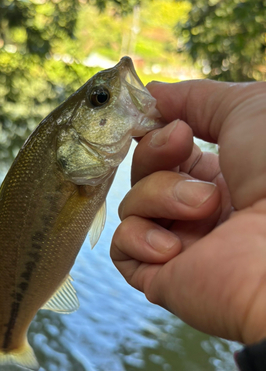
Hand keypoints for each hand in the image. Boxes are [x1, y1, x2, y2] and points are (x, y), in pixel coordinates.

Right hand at [111, 80, 265, 344]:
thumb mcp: (249, 109)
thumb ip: (198, 97)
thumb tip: (152, 93)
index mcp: (223, 178)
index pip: (168, 154)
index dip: (155, 132)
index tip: (157, 113)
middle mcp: (198, 213)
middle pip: (143, 174)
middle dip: (153, 152)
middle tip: (180, 141)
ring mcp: (178, 245)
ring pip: (132, 206)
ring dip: (161, 196)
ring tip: (205, 208)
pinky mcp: (159, 277)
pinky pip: (121, 247)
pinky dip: (140, 238)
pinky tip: (175, 248)